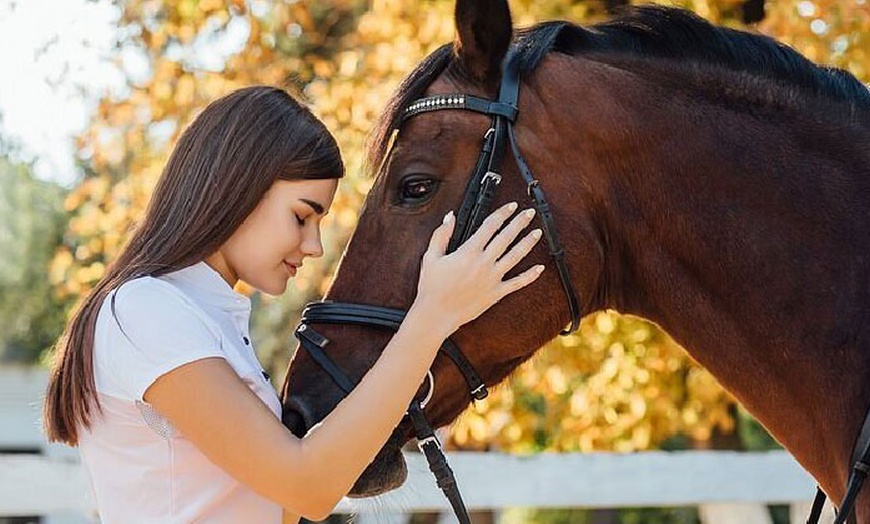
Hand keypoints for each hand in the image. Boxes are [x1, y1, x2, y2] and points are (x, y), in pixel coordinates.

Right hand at [412, 201, 544, 336]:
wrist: (437, 314)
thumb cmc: (432, 287)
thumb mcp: (431, 257)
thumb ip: (441, 234)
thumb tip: (450, 217)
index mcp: (468, 252)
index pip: (490, 226)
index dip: (502, 213)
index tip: (511, 206)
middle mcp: (483, 263)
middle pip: (506, 237)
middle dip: (519, 222)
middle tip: (529, 213)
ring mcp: (492, 278)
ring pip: (515, 256)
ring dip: (528, 243)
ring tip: (538, 232)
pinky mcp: (496, 293)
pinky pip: (517, 283)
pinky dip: (530, 276)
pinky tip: (540, 268)